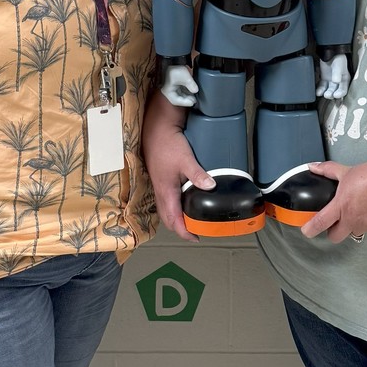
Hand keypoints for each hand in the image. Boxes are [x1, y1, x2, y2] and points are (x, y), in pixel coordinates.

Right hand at [142, 91, 214, 240]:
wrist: (155, 128)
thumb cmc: (167, 143)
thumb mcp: (185, 159)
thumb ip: (198, 174)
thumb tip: (211, 187)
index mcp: (166, 190)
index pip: (174, 219)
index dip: (184, 232)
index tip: (196, 238)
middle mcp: (160, 191)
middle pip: (167, 218)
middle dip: (180, 228)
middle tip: (194, 231)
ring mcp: (158, 184)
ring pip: (165, 209)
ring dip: (175, 217)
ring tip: (190, 219)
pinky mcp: (159, 178)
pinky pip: (164, 199)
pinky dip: (173, 206)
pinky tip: (182, 200)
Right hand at [160, 65, 198, 106]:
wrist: (172, 59)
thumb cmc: (175, 68)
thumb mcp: (185, 77)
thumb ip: (191, 85)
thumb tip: (196, 91)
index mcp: (168, 91)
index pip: (176, 101)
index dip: (185, 103)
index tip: (193, 102)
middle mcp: (168, 91)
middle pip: (178, 99)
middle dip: (187, 100)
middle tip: (195, 100)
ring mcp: (171, 87)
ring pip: (179, 95)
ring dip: (187, 96)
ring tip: (194, 96)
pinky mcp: (174, 84)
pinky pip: (180, 90)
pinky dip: (186, 92)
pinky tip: (191, 91)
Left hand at [300, 157, 366, 243]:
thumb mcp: (348, 170)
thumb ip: (328, 170)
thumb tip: (313, 167)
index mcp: (342, 206)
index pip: (321, 223)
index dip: (310, 229)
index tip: (306, 230)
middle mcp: (354, 220)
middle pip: (335, 237)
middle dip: (331, 230)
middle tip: (333, 218)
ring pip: (353, 231)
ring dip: (351, 223)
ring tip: (358, 205)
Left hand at [316, 54, 348, 98]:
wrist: (330, 51)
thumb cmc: (337, 58)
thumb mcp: (339, 65)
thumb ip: (337, 73)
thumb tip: (336, 82)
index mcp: (345, 79)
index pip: (343, 90)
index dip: (340, 94)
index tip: (336, 95)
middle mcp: (339, 82)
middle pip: (335, 92)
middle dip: (331, 94)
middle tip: (327, 95)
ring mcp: (331, 81)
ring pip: (328, 90)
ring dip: (325, 93)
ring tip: (321, 93)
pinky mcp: (324, 79)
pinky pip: (322, 86)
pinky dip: (319, 90)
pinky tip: (317, 92)